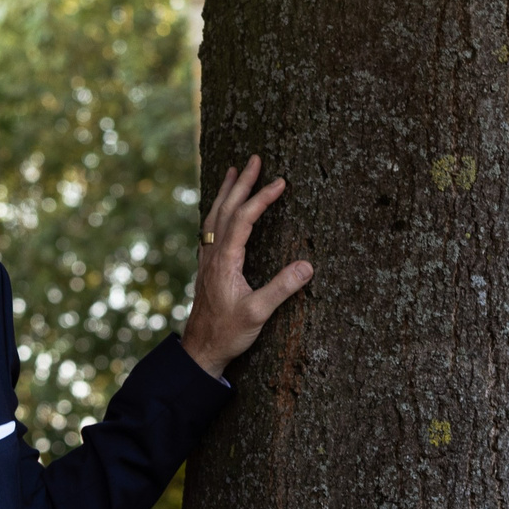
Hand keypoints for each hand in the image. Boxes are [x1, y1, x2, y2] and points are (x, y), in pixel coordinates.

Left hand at [181, 156, 314, 377]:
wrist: (200, 349)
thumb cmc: (228, 333)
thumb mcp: (258, 313)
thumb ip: (281, 289)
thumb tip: (308, 265)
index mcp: (226, 261)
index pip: (244, 219)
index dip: (261, 198)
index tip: (280, 182)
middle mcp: (213, 255)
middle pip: (226, 209)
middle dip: (241, 183)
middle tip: (254, 159)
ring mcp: (208, 259)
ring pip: (214, 216)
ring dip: (226, 191)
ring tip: (233, 170)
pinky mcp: (207, 267)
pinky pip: (210, 228)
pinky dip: (218, 209)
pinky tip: (221, 208)